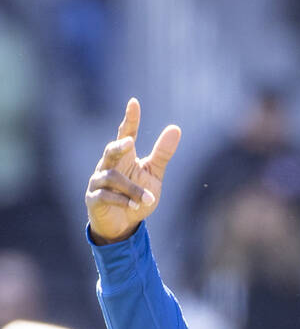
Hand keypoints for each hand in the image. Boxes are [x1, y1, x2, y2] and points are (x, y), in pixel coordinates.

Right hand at [86, 98, 180, 243]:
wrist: (122, 225)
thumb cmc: (137, 196)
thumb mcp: (153, 175)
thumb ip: (162, 154)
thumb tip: (175, 128)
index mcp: (123, 156)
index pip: (125, 133)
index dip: (130, 119)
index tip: (134, 103)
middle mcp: (108, 165)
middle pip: (110, 150)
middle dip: (119, 146)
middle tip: (130, 143)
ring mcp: (98, 181)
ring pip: (112, 178)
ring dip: (132, 189)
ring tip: (149, 199)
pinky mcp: (94, 199)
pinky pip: (105, 196)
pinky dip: (121, 200)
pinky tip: (133, 206)